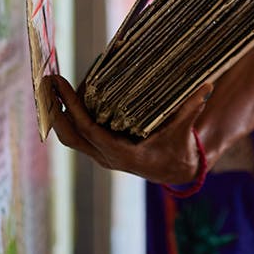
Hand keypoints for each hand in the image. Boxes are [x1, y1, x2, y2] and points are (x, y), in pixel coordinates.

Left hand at [47, 75, 212, 184]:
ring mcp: (101, 155)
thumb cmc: (177, 149)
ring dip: (57, 115)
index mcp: (123, 155)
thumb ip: (191, 108)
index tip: (62, 88)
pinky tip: (64, 98)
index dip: (73, 110)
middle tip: (46, 83)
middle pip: (71, 137)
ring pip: (70, 138)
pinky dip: (68, 118)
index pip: (90, 131)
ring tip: (49, 87)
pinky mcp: (101, 150)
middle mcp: (107, 157)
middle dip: (55, 111)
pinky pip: (77, 135)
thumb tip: (207, 86)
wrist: (175, 170)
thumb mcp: (183, 130)